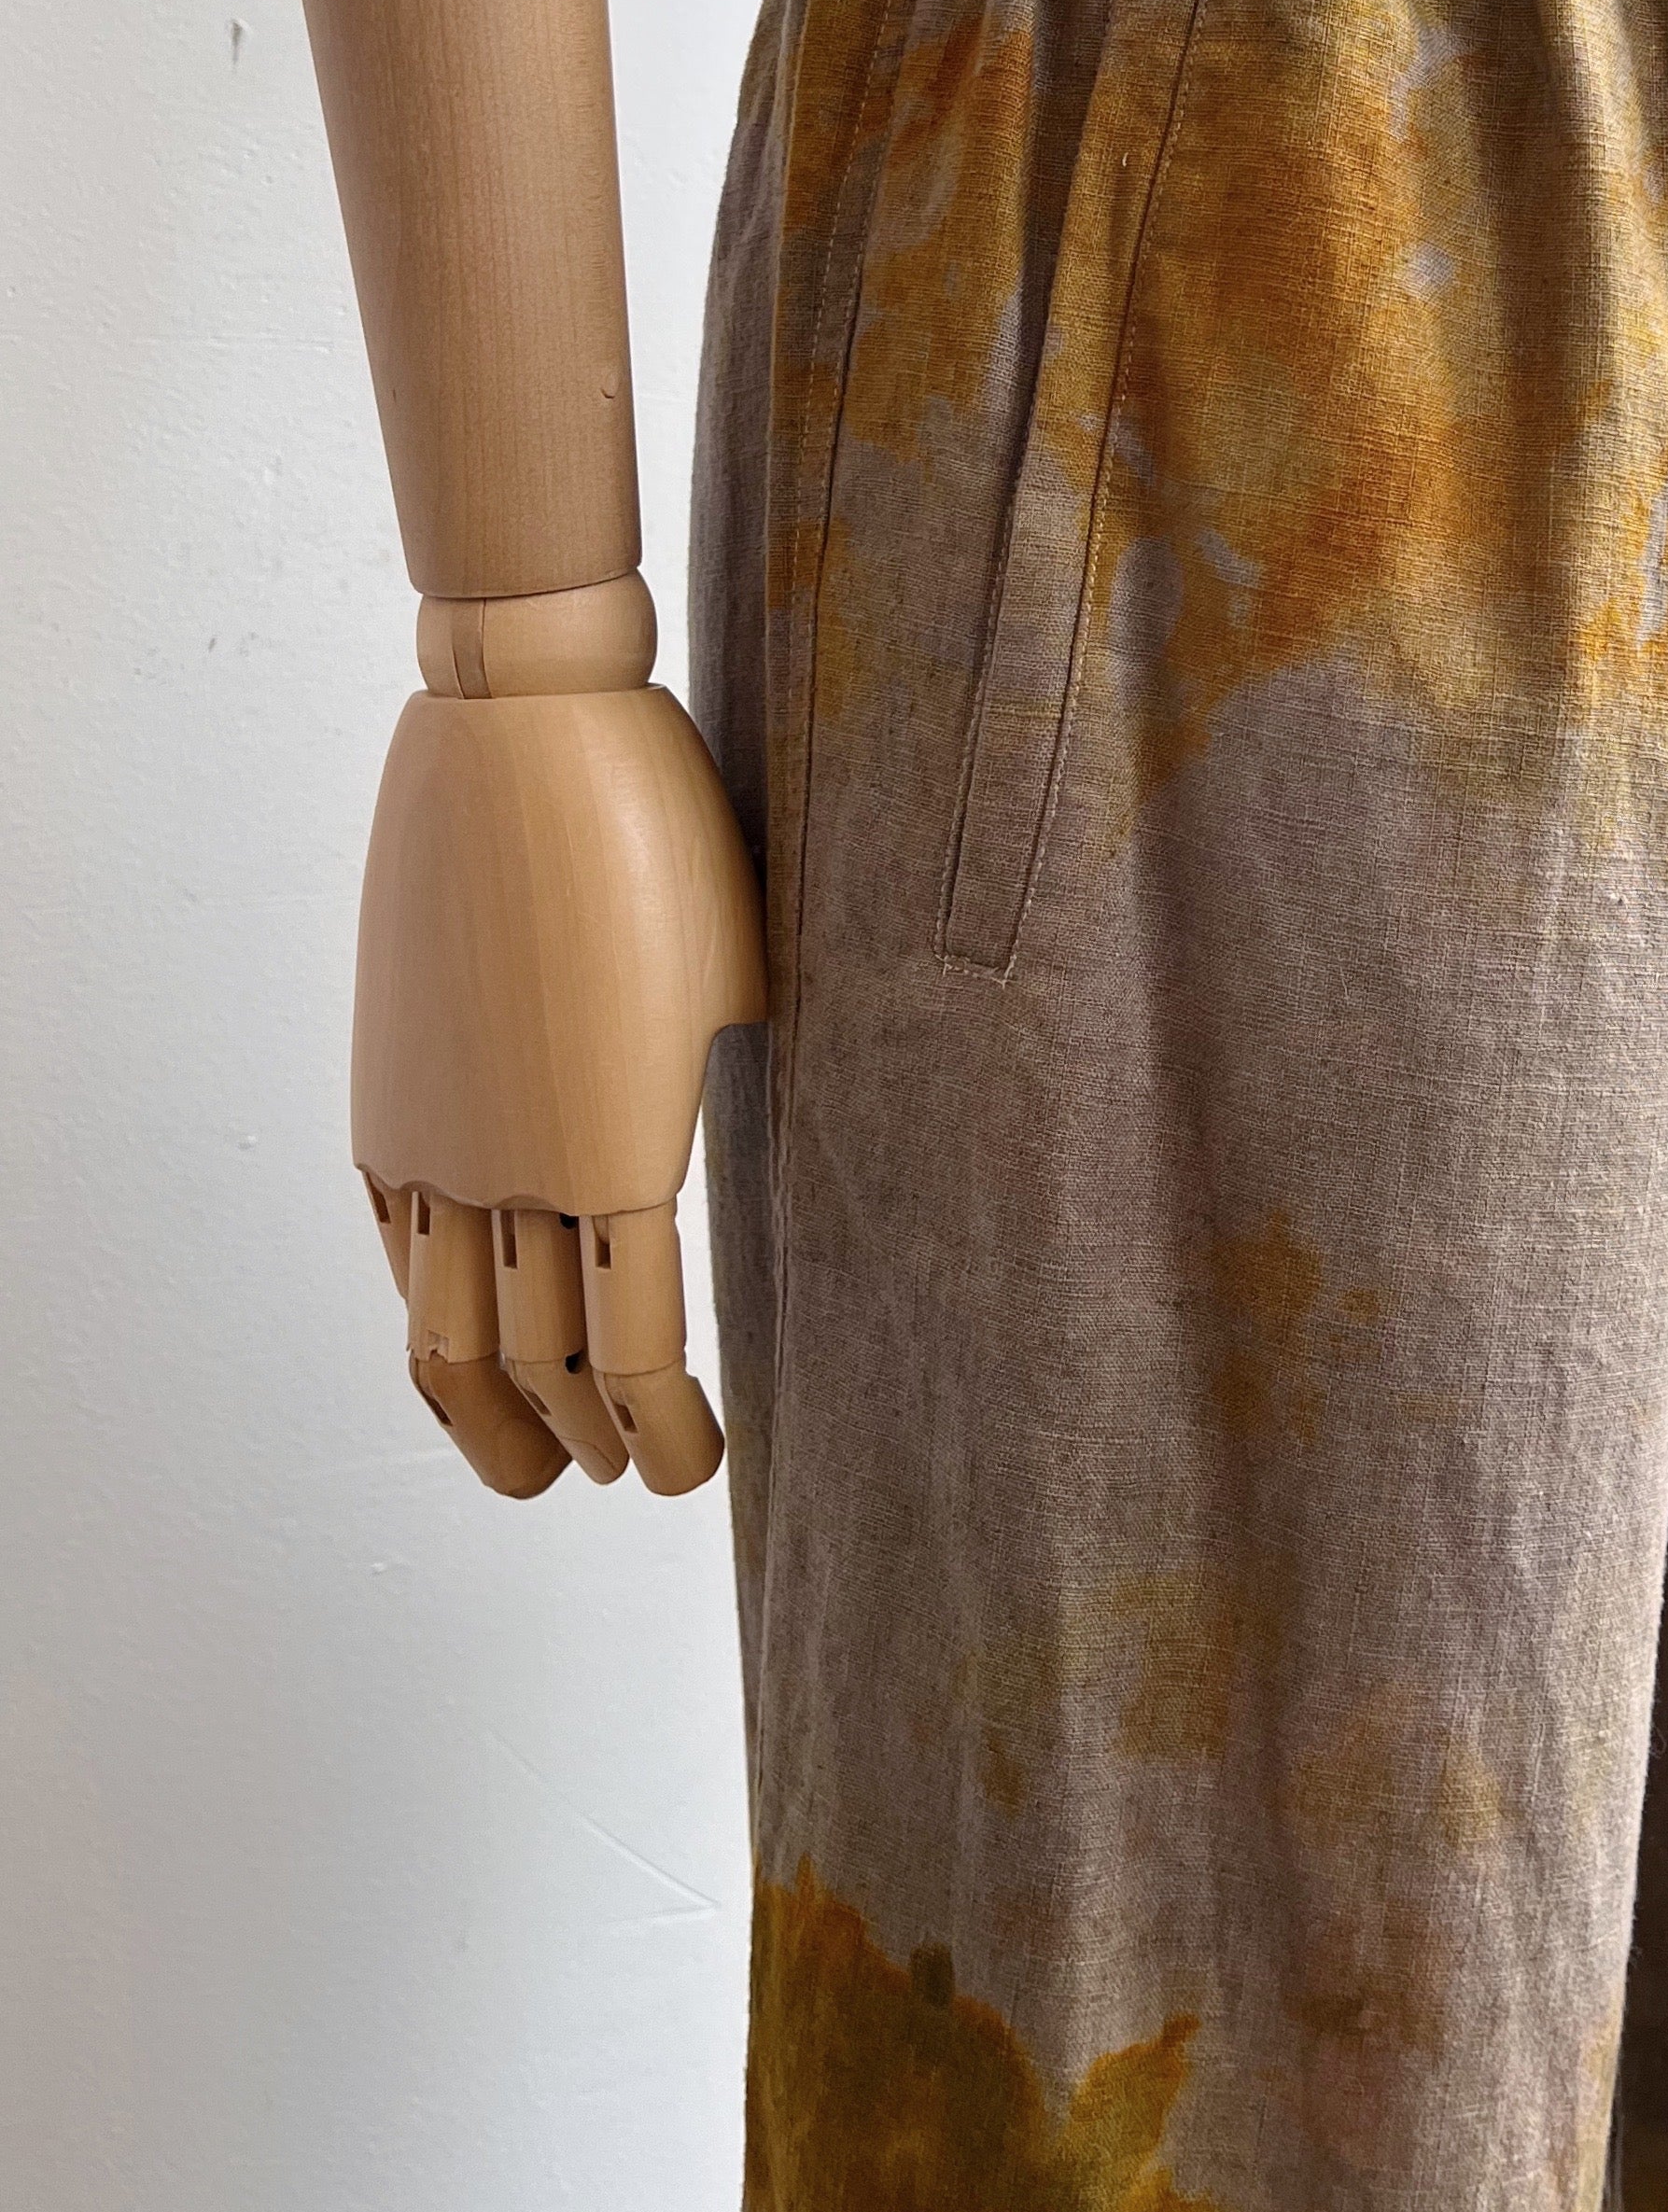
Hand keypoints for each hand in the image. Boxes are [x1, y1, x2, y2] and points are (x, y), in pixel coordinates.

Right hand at [349, 672, 764, 1500]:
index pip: (632, 1350)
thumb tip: (720, 1154)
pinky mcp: (388, 1090)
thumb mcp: (734, 972)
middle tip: (617, 1481)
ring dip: (484, 1417)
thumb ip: (713, 1089)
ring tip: (526, 1470)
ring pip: (437, 1331)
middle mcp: (511, 1162)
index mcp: (619, 1145)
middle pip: (532, 1365)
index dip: (663, 1432)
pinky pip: (392, 1242)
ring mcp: (431, 1133)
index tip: (695, 1469)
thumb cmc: (667, 836)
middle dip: (578, 1442)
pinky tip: (450, 1343)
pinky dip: (421, 1316)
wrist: (527, 730)